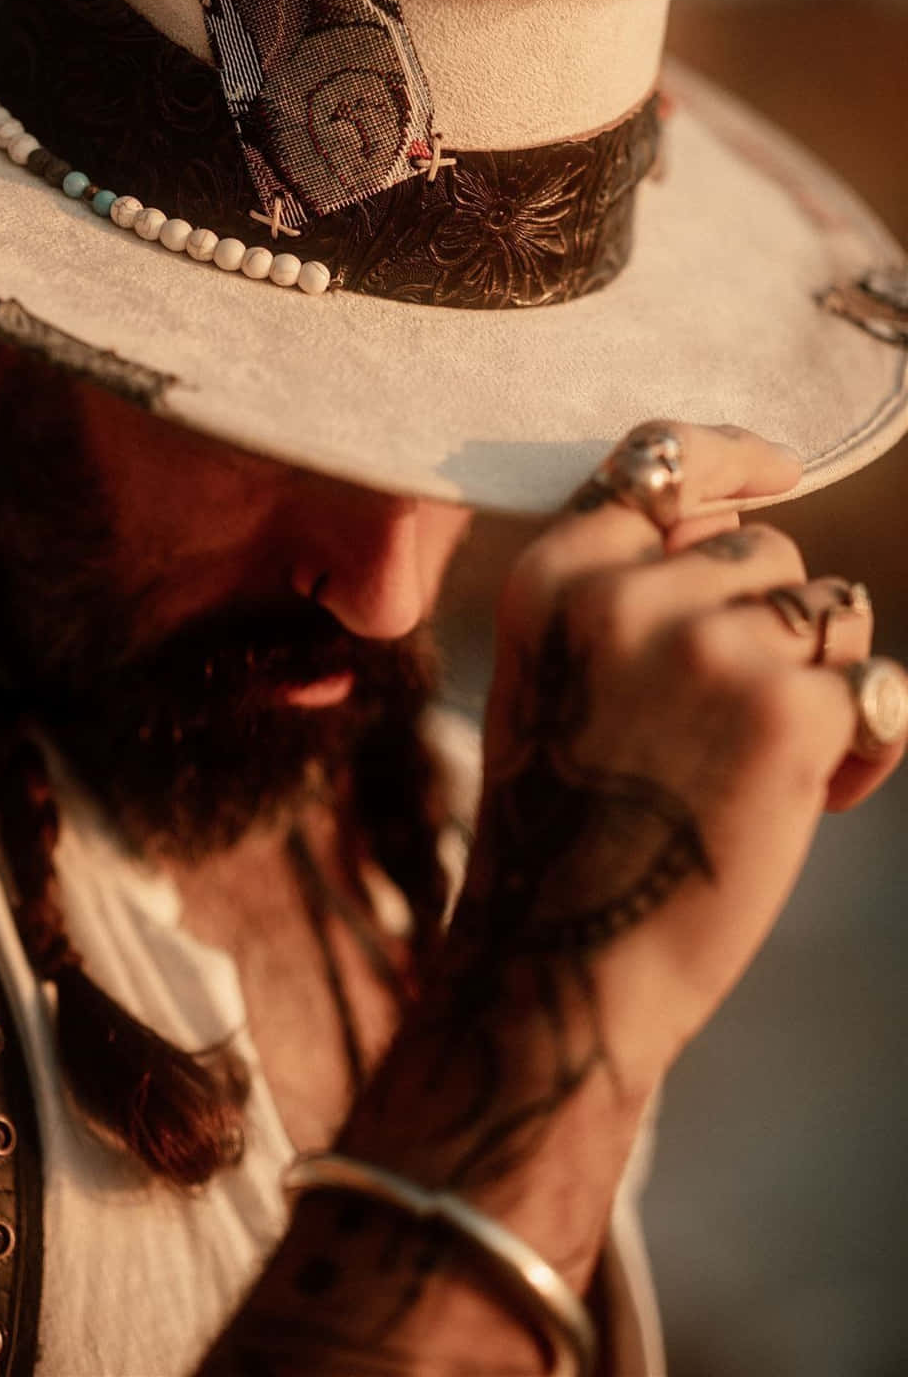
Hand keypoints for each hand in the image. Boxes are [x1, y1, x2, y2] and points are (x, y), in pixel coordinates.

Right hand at [478, 419, 902, 1094]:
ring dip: (826, 674)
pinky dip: (869, 742)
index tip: (780, 471)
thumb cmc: (569, 832)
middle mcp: (625, 593)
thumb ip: (626, 595)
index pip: (656, 467)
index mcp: (552, 579)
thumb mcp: (556, 680)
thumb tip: (752, 521)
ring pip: (830, 606)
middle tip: (741, 717)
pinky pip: (878, 685)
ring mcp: (711, 645)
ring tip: (777, 760)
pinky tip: (821, 800)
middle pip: (763, 548)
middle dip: (776, 619)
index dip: (730, 462)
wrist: (570, 964)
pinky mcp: (792, 710)